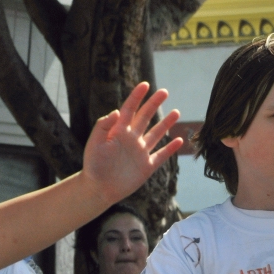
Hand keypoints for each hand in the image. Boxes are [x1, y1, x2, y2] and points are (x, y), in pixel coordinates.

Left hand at [81, 83, 182, 203]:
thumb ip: (103, 126)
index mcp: (119, 131)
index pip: (129, 110)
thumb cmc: (93, 165)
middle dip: (154, 104)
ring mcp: (140, 152)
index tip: (145, 85)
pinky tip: (179, 140)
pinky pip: (161, 155)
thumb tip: (116, 111)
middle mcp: (131, 139)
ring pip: (156, 134)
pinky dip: (171, 149)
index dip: (137, 97)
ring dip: (166, 123)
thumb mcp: (95, 143)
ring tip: (176, 112)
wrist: (98, 189)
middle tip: (164, 91)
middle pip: (145, 117)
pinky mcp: (146, 167)